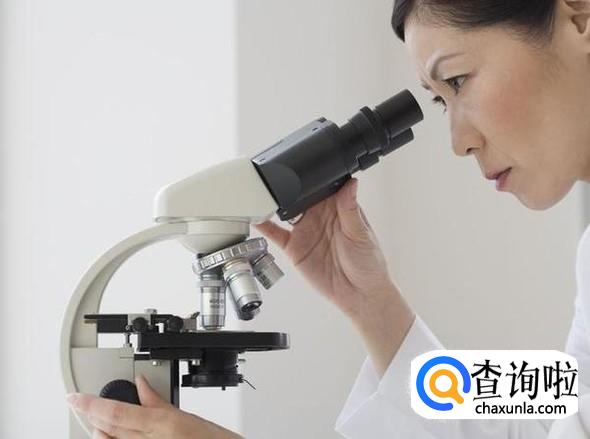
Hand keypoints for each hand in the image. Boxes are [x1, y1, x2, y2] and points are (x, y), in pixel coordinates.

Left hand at [66, 375, 241, 438]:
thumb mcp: (188, 417)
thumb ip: (160, 402)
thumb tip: (142, 384)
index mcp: (163, 425)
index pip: (116, 413)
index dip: (91, 405)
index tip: (74, 397)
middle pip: (108, 430)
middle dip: (90, 416)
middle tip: (77, 404)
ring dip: (98, 433)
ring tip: (91, 421)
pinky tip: (109, 435)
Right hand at [255, 178, 396, 319]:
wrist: (359, 294)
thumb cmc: (368, 263)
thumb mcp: (360, 234)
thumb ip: (350, 209)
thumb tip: (351, 183)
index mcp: (337, 207)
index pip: (321, 186)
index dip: (311, 176)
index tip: (300, 167)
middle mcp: (318, 216)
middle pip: (298, 196)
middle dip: (286, 186)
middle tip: (273, 177)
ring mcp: (304, 231)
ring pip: (284, 211)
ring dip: (272, 202)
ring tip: (259, 193)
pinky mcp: (294, 248)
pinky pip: (275, 234)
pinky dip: (263, 225)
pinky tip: (254, 216)